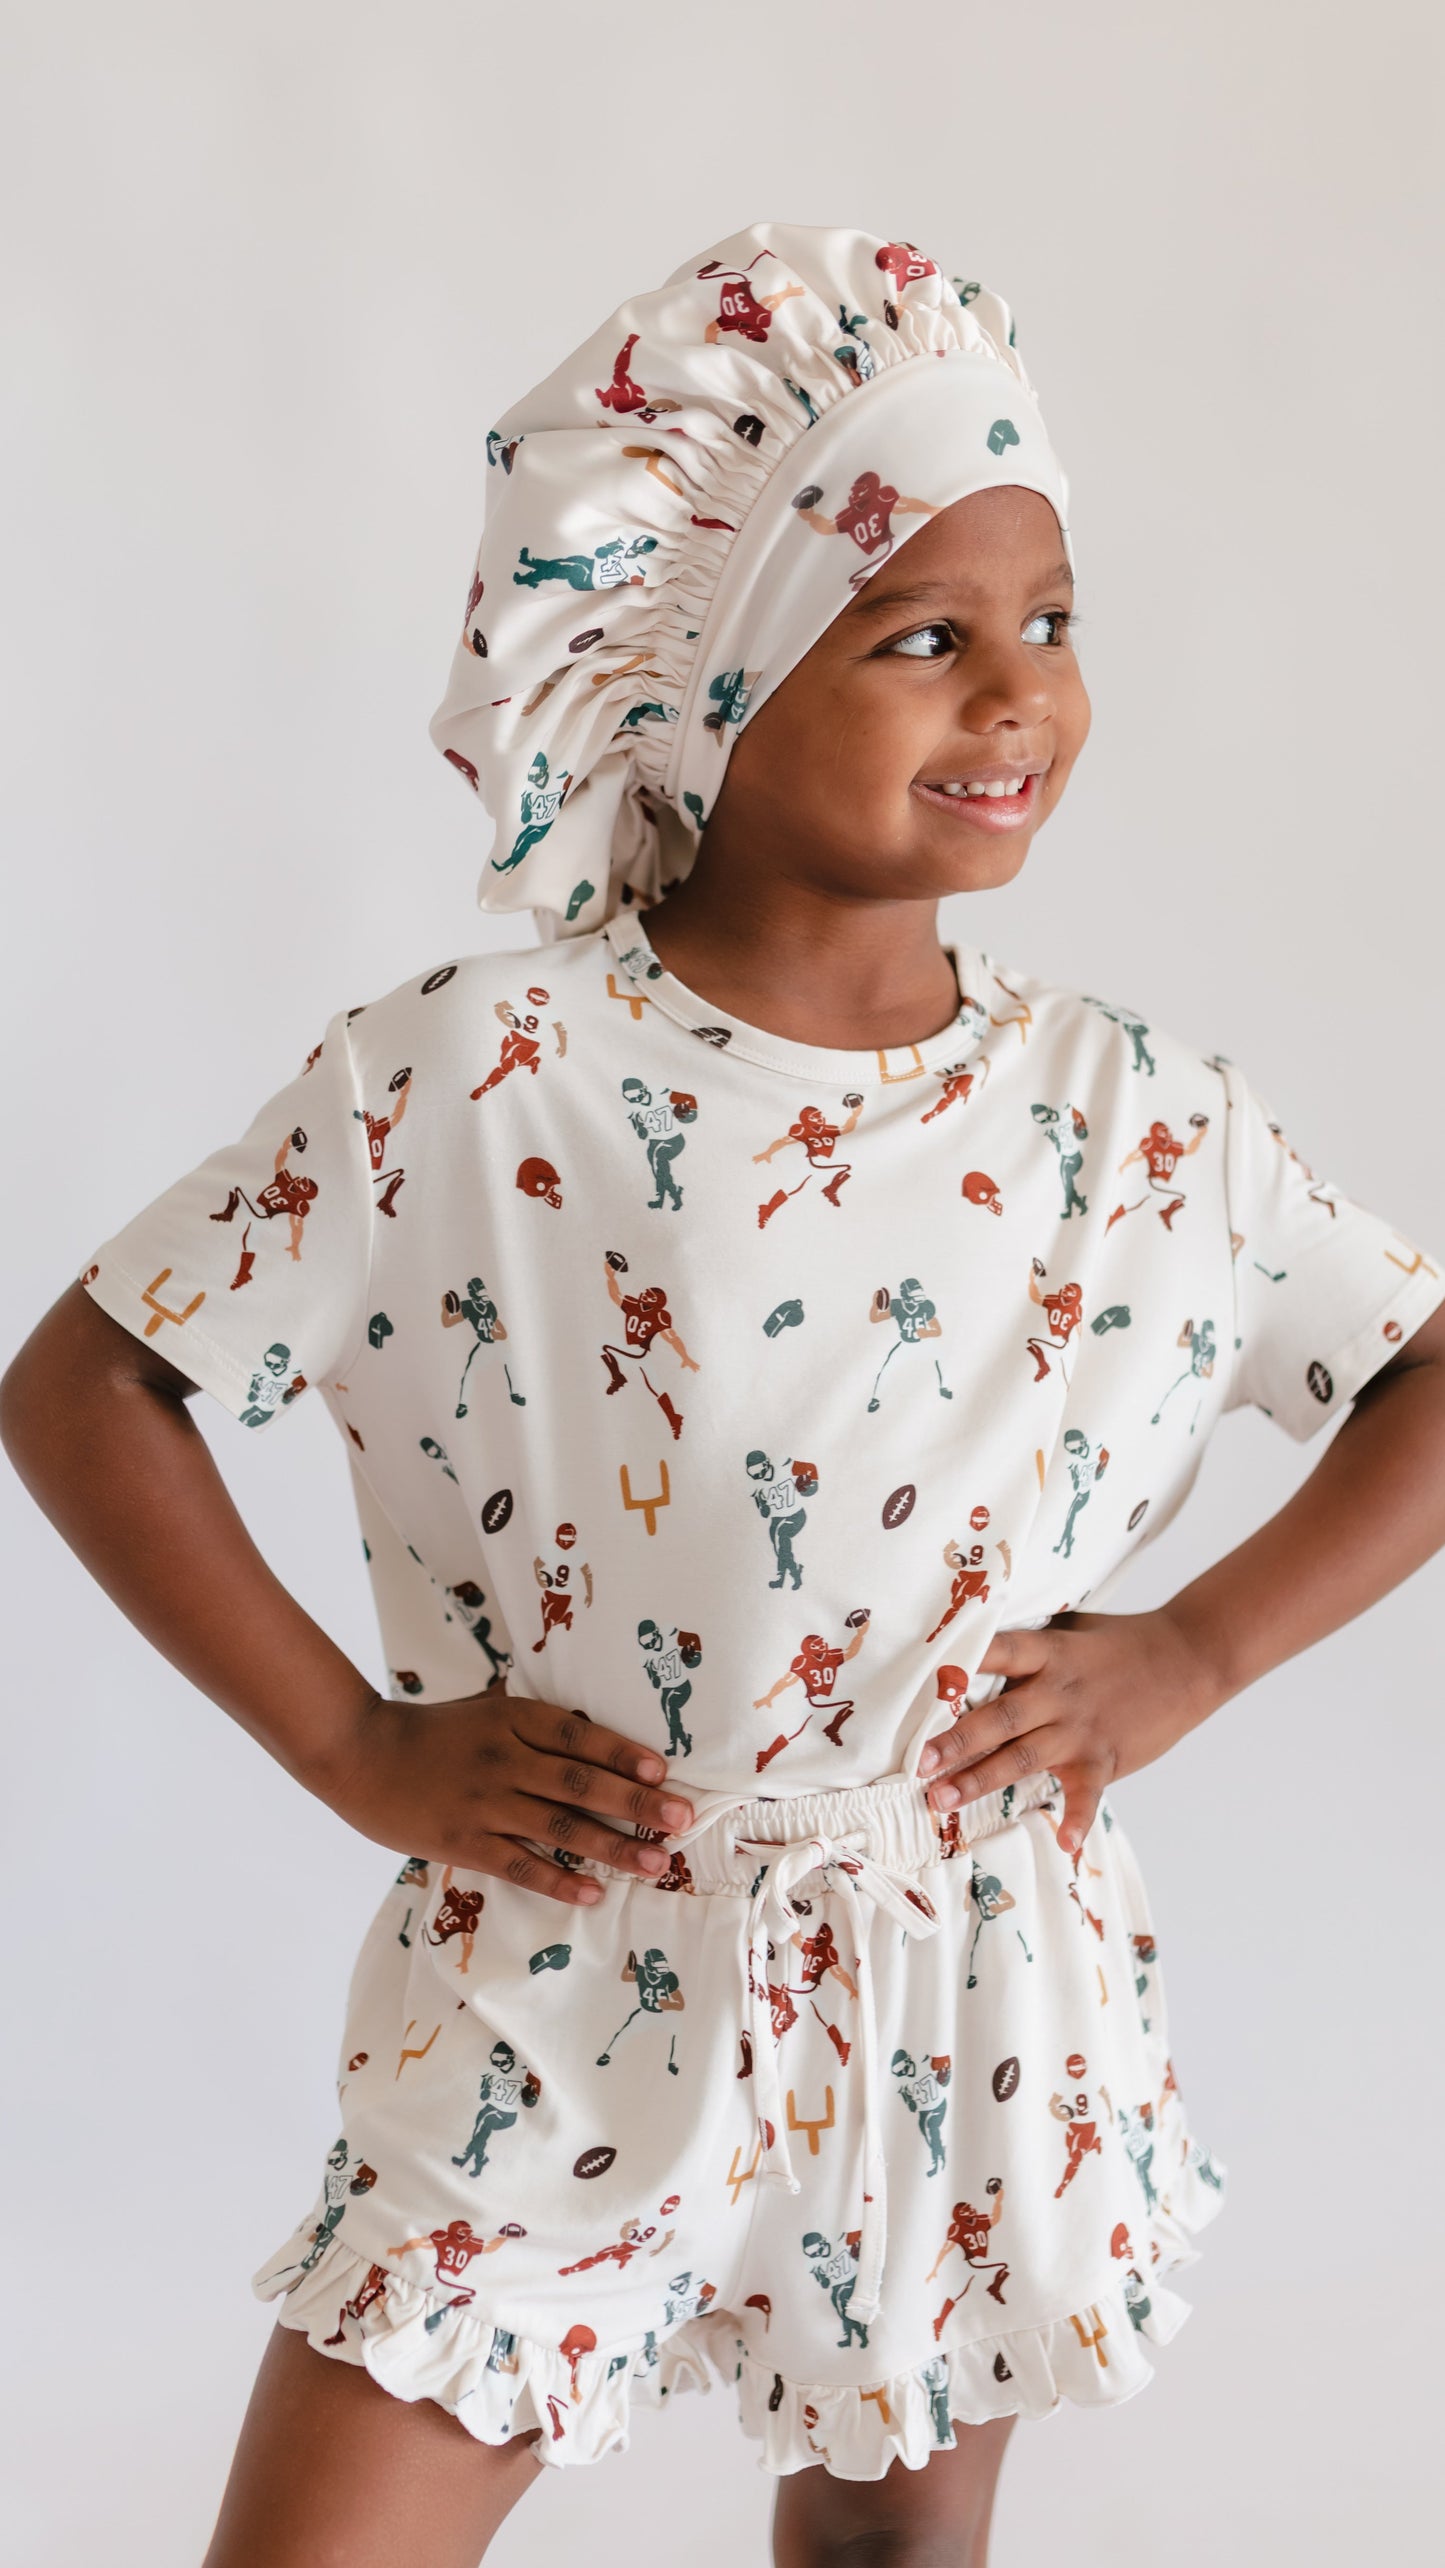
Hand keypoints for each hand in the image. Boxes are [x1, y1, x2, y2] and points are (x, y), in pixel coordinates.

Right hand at [322, 1681, 694, 1906]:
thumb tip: (594, 1733)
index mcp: (511, 1718)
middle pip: (580, 1782)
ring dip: (612, 1847)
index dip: (622, 1752)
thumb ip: (532, 1722)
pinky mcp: (462, 1841)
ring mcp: (483, 1803)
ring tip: (655, 1864)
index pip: (578, 1735)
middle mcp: (503, 1758)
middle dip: (636, 1802)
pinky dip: (558, 1880)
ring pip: (559, 1827)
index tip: (663, 1770)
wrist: (360, 1754)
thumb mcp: (485, 1709)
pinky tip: (593, 1893)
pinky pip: (519, 1865)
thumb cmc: (431, 1731)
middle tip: (681, 1818)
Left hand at [916, 1608, 1221, 1854]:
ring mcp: (1082, 1729)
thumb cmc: (1122, 1641)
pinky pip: (1087, 1795)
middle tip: (919, 1765)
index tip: (925, 1683)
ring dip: (981, 1781)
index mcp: (1048, 1654)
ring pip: (1023, 1758)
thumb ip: (1028, 1646)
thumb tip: (969, 1646)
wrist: (1189, 1658)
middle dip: (956, 1743)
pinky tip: (1063, 1842)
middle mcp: (1059, 1692)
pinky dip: (1077, 1820)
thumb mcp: (1071, 1631)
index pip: (998, 1653)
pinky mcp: (1106, 1758)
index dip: (962, 1664)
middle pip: (999, 1718)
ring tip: (942, 1799)